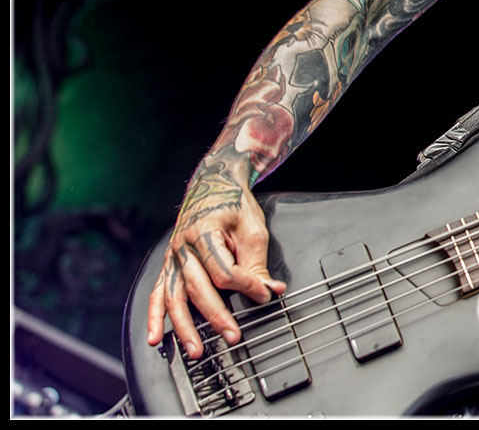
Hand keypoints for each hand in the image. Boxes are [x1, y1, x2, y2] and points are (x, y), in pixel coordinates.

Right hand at [145, 158, 285, 357]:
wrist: (213, 184)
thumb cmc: (233, 204)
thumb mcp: (253, 229)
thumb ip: (257, 263)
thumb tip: (269, 290)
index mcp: (203, 233)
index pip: (224, 272)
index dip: (247, 287)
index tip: (266, 294)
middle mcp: (181, 247)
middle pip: (197, 289)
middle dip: (216, 316)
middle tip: (233, 336)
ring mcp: (172, 257)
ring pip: (174, 298)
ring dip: (183, 327)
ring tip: (195, 350)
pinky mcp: (169, 265)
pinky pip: (157, 294)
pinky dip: (154, 317)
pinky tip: (155, 337)